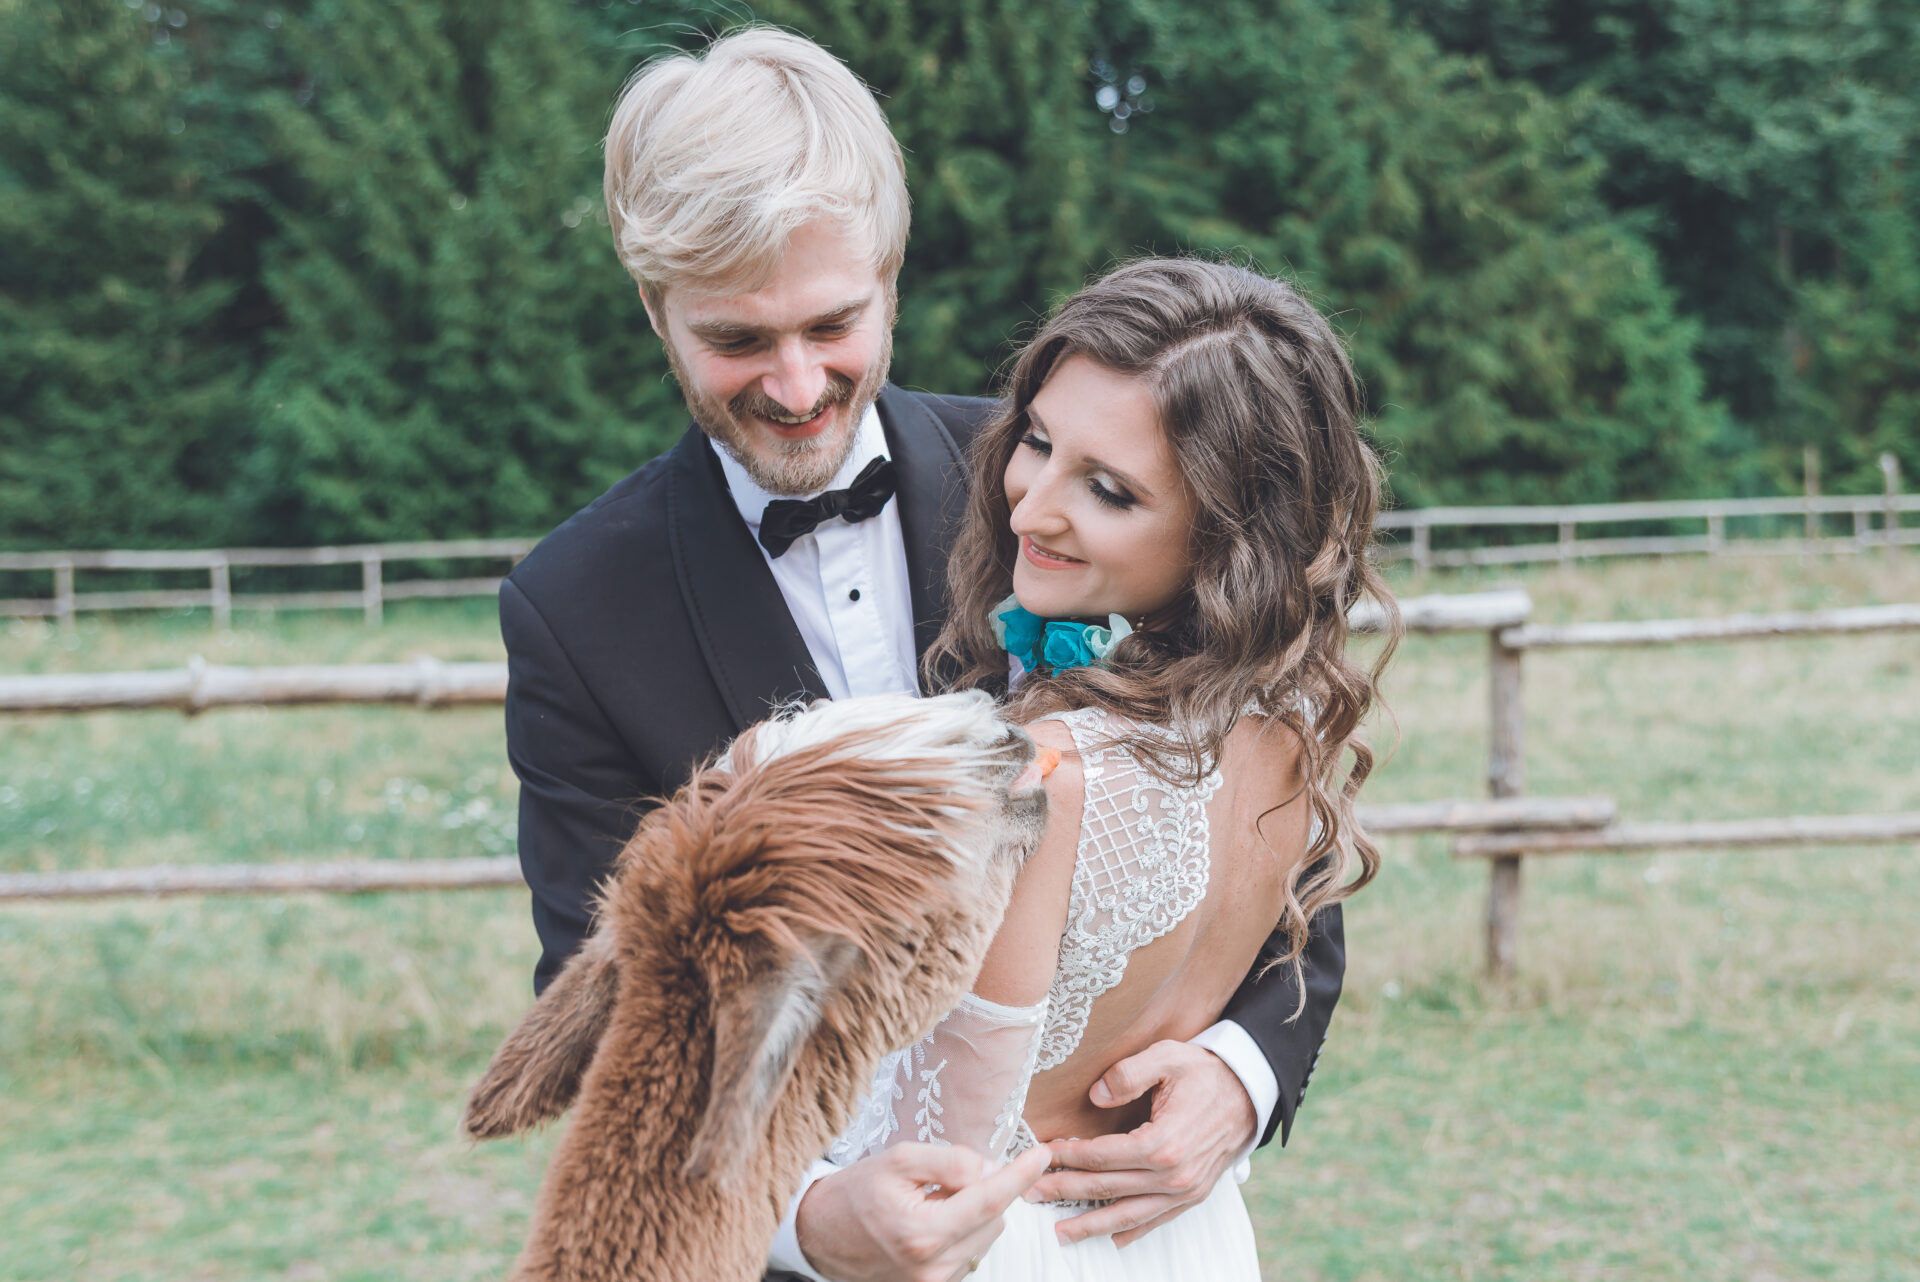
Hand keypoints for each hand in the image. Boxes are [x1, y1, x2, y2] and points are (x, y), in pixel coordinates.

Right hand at [795, 1141, 1051, 1281]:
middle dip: (985, 1190)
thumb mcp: (898, 1160)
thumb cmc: (855, 1192)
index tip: (1043, 1154)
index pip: (989, 1201)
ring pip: (984, 1238)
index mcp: (923, 1232)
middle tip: (945, 1177)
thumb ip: (951, 1161)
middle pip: (992, 1219)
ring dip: (973, 1213)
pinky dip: (961, 1232)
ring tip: (931, 1202)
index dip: (1020, 1175)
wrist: (818, 1233)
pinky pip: (969, 1254)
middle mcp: (932, 1267)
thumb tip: (991, 1170)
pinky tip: (930, 1221)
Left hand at [1025, 1040, 1255, 1247]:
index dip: (1067, 1157)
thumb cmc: (1204, 1071)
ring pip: (1129, 1215)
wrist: (1249, 1091)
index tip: (1041, 1155)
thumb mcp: (1167, 1056)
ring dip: (1092, 1225)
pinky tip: (1112, 1238)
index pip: (1100, 1156)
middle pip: (1107, 1188)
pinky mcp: (1194, 1196)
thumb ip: (1127, 1074)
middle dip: (1065, 1191)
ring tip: (1061, 1232)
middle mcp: (1173, 1175)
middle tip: (1031, 1193)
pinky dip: (1133, 1231)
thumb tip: (1095, 1096)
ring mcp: (1185, 1190)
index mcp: (1162, 1142)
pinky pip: (1157, 1220)